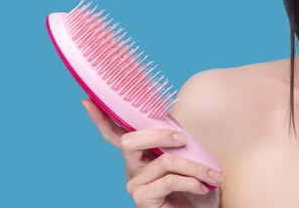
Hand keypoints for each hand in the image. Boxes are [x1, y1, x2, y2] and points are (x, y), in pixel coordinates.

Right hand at [82, 99, 219, 207]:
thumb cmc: (196, 183)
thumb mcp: (187, 155)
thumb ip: (174, 139)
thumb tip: (171, 121)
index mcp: (139, 154)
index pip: (116, 134)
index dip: (101, 119)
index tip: (88, 101)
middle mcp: (131, 169)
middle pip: (131, 141)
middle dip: (160, 135)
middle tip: (183, 140)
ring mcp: (134, 185)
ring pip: (164, 161)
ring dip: (193, 166)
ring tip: (210, 174)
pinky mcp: (142, 199)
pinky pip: (169, 180)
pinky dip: (191, 181)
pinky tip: (202, 188)